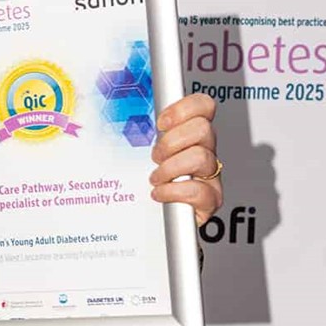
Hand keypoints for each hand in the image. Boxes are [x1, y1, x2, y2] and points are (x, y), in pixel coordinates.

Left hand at [148, 92, 222, 226]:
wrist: (154, 219)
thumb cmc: (146, 181)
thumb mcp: (140, 150)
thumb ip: (138, 129)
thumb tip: (115, 106)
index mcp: (191, 135)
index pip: (204, 106)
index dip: (184, 109)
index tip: (161, 122)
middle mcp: (205, 151)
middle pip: (203, 129)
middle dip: (171, 141)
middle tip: (155, 156)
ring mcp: (210, 176)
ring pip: (200, 157)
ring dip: (170, 167)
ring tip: (156, 177)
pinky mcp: (211, 200)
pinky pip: (199, 190)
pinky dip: (173, 191)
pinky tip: (160, 193)